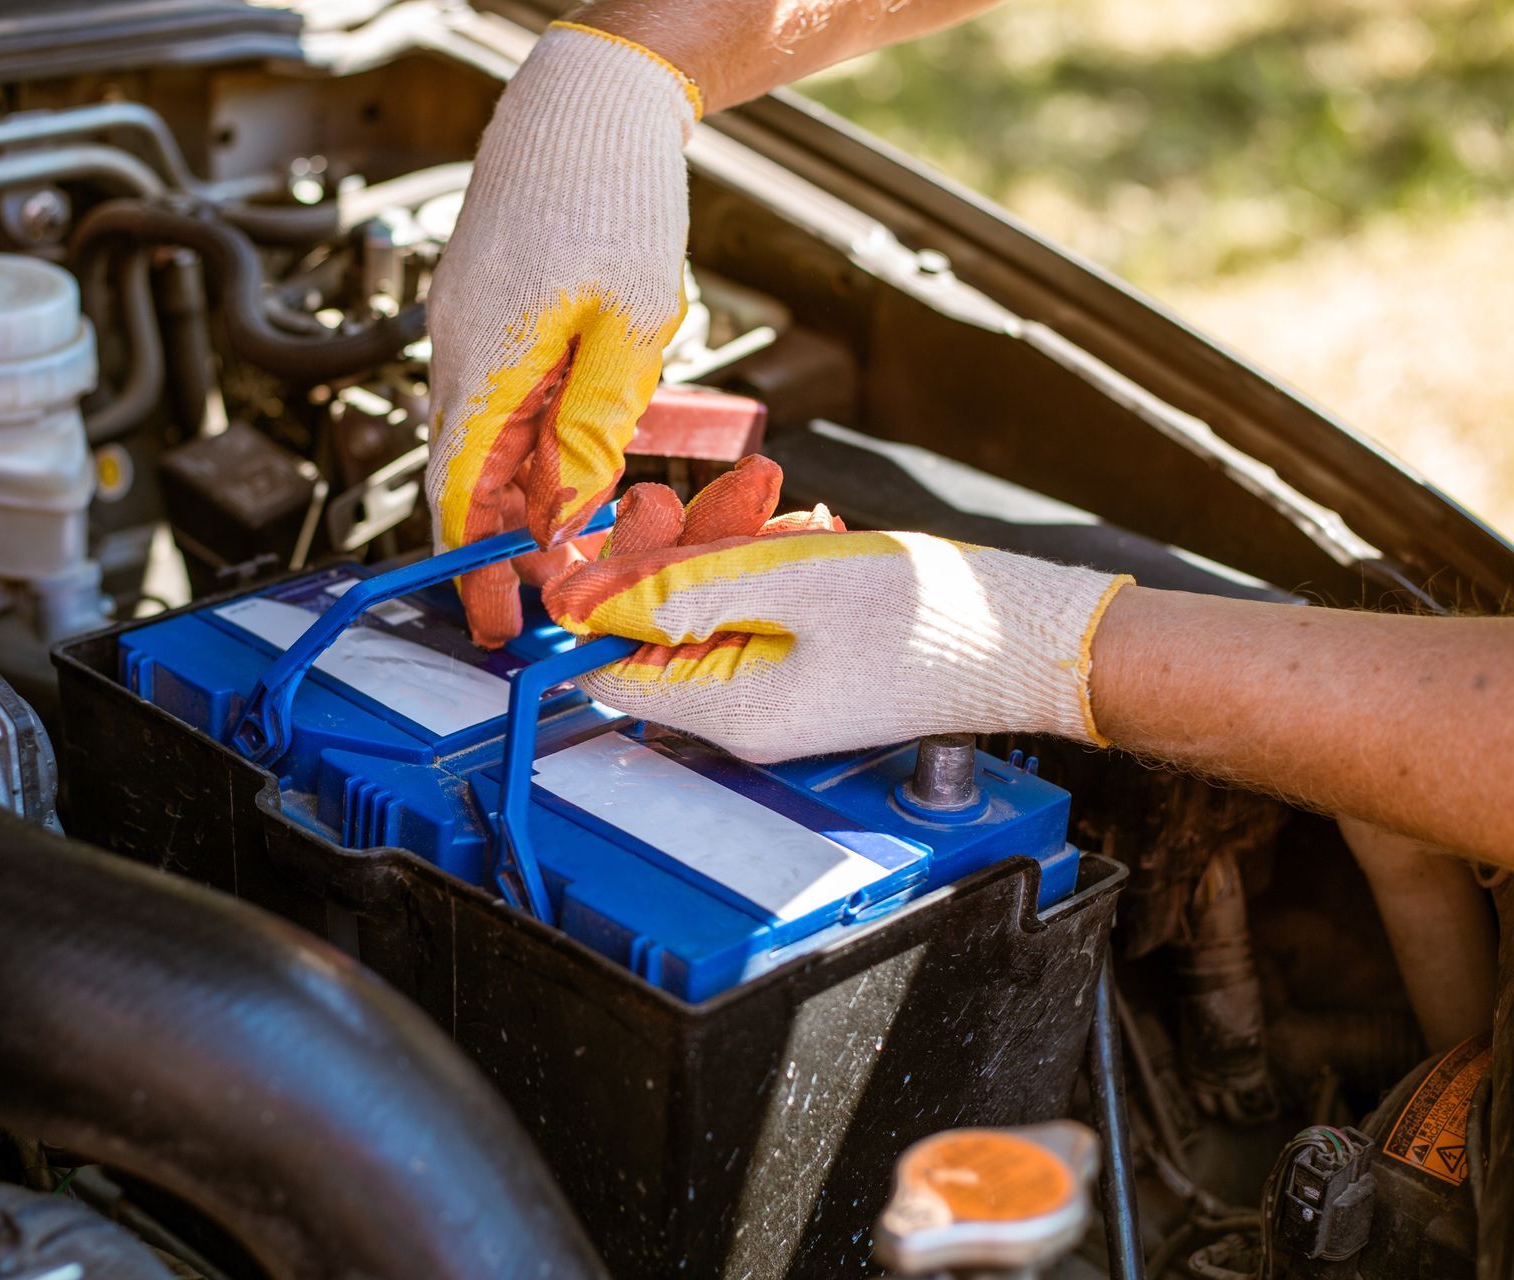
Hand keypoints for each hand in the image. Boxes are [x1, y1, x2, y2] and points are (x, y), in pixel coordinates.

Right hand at [426, 21, 699, 646]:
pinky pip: (492, 398)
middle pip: (464, 475)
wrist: (589, 100)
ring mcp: (462, 329)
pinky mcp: (481, 312)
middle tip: (541, 596)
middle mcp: (456, 351)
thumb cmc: (617, 194)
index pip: (463, 492)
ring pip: (480, 439)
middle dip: (499, 544)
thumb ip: (595, 425)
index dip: (477, 565)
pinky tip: (567, 459)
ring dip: (517, 493)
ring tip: (568, 538)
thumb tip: (566, 508)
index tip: (497, 620)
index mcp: (487, 362)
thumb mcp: (632, 328)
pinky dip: (522, 443)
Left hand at [542, 457, 1132, 762]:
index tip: (584, 535)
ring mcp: (778, 686)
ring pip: (711, 602)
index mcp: (729, 707)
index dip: (589, 598)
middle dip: (667, 548)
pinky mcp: (810, 660)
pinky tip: (806, 526)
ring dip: (727, 540)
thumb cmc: (932, 619)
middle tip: (684, 493)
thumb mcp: (789, 580)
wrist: (1034, 636)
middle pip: (657, 626)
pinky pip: (759, 605)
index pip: (609, 665)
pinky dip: (769, 557)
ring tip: (770, 496)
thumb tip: (586, 596)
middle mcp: (744, 710)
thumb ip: (679, 589)